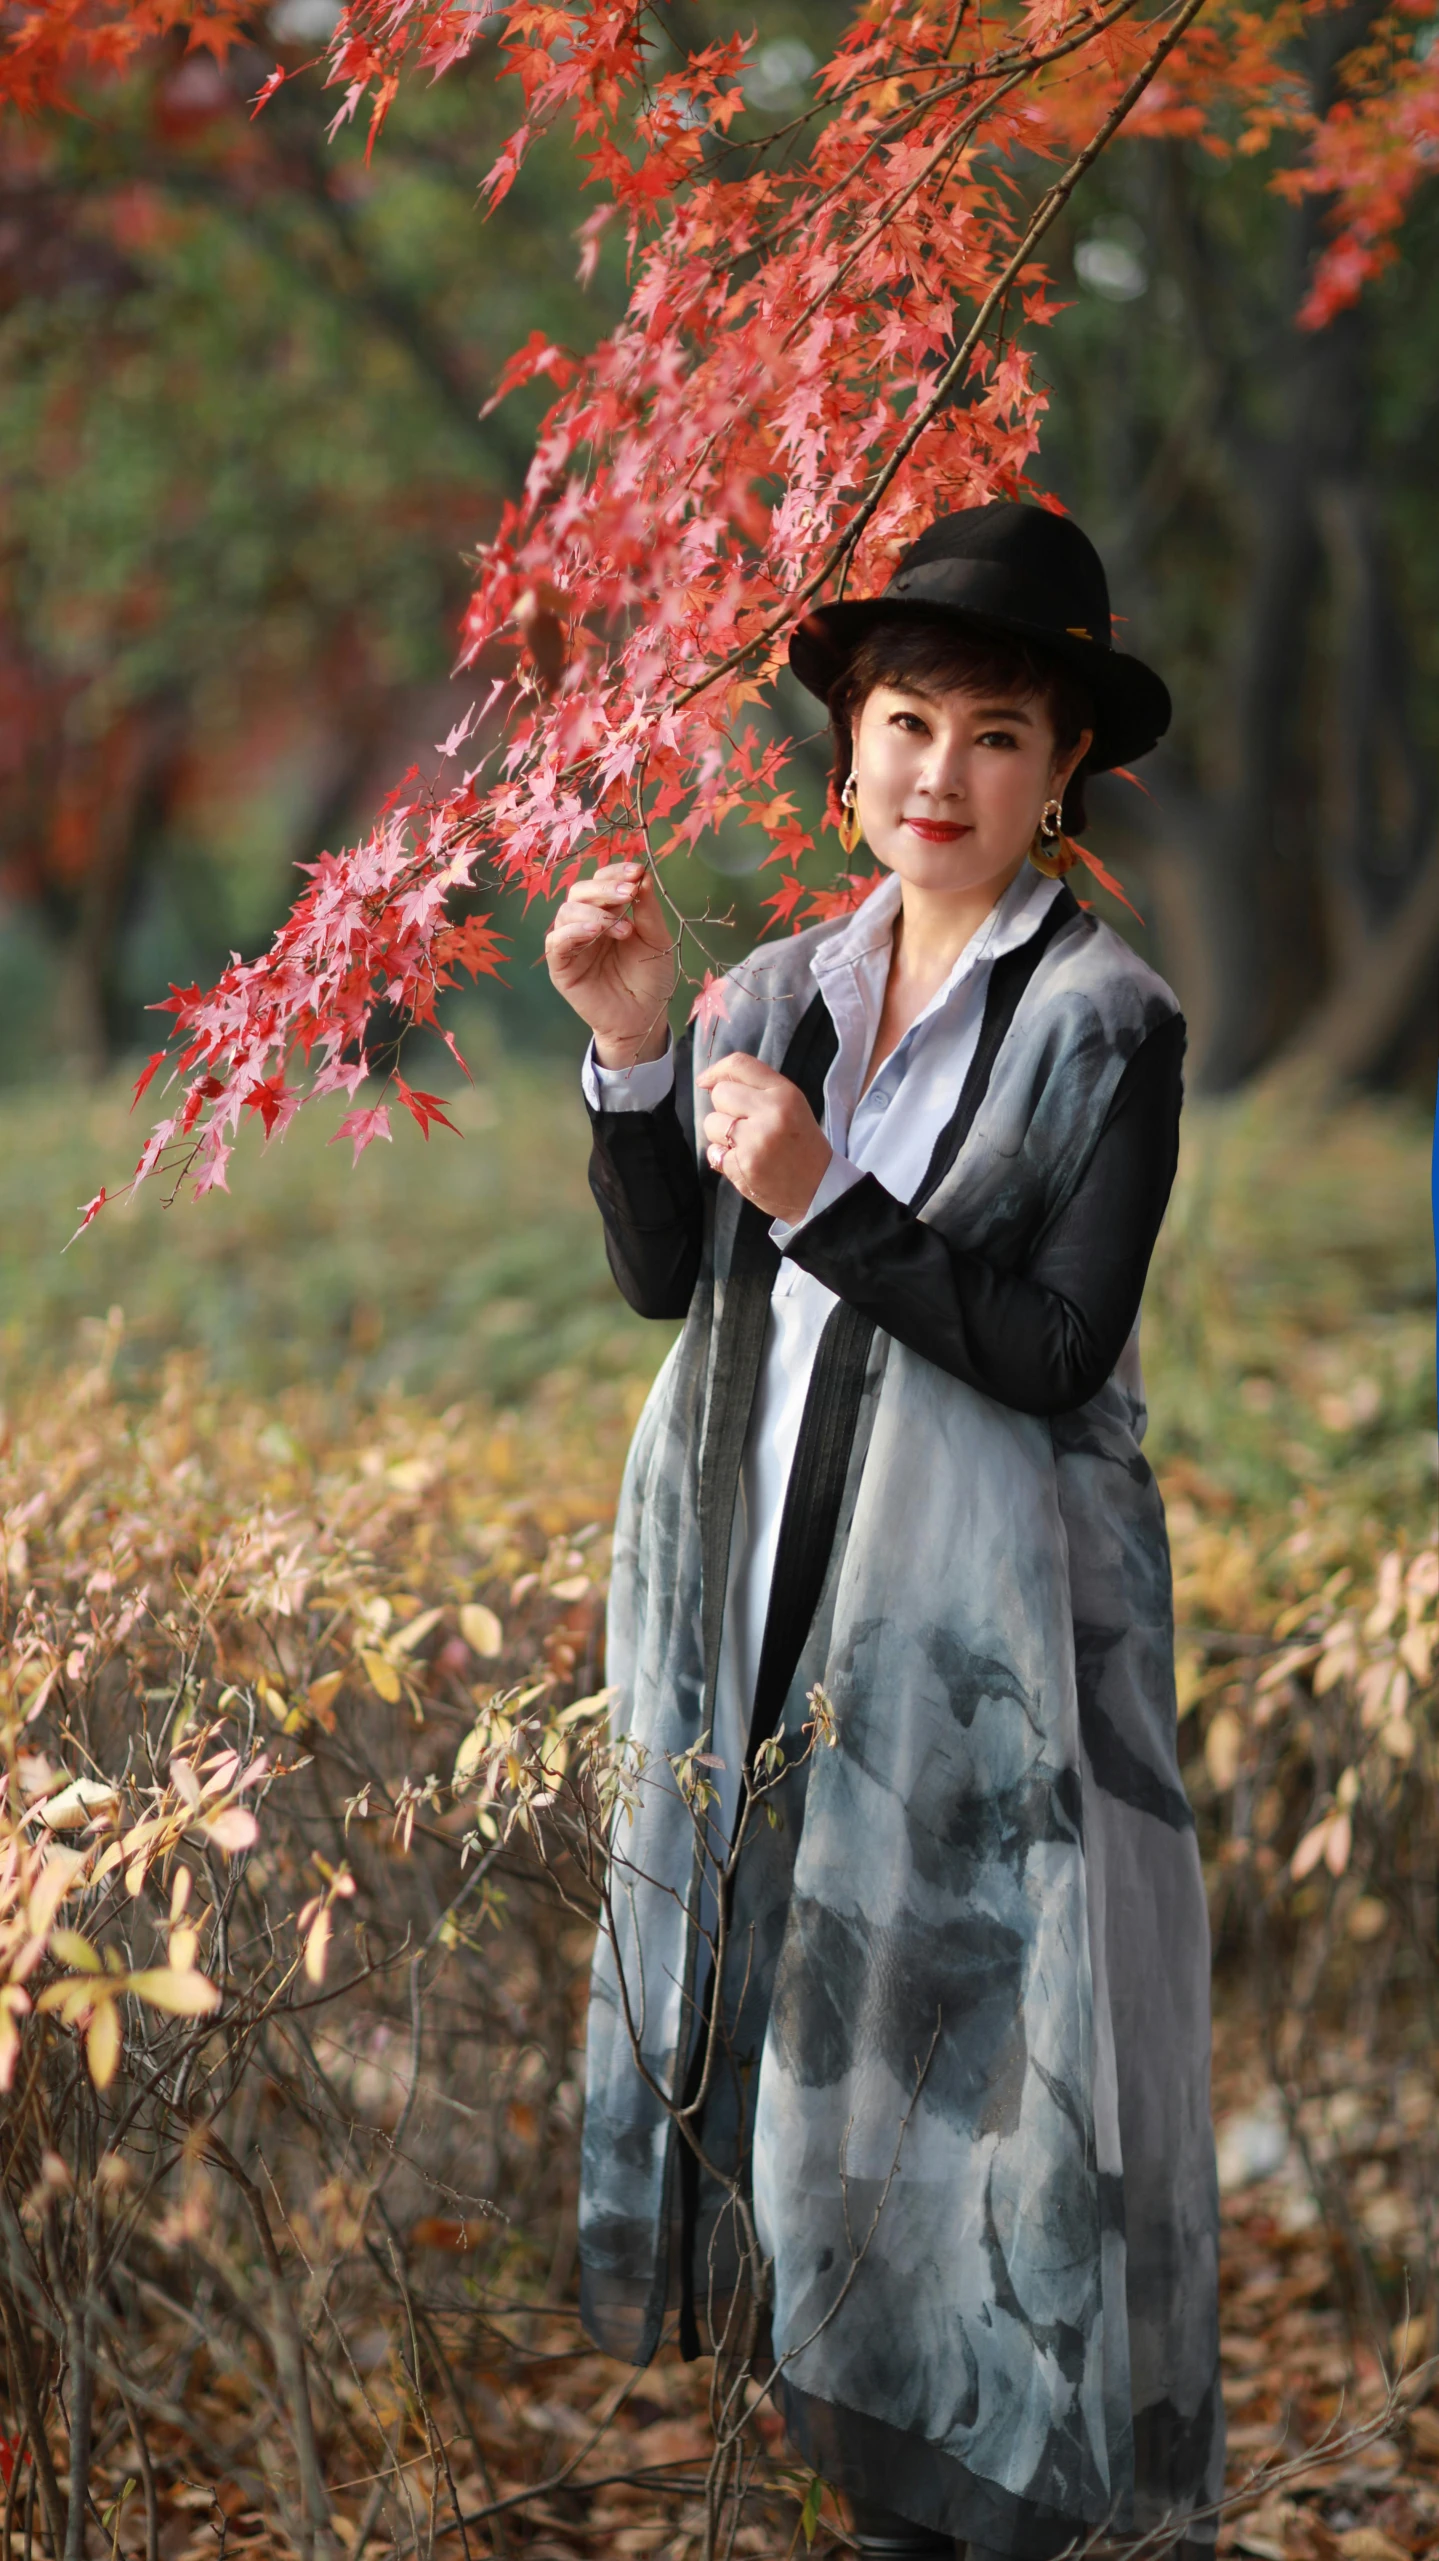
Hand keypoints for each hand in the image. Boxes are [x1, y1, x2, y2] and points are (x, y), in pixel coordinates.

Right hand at [544, 860, 676, 1066]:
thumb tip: (643, 875)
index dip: (616, 872)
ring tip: (621, 928)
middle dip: (604, 888)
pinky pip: (555, 942)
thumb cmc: (650, 978)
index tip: (637, 871)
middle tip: (628, 895)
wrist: (644, 1019)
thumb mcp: (656, 939)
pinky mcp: (561, 967)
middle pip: (580, 891)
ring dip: (594, 911)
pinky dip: (572, 931)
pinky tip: (594, 931)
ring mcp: (571, 944)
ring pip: (566, 911)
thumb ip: (647, 909)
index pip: (601, 881)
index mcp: (608, 913)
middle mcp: (586, 923)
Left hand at [698, 1052, 832, 1224]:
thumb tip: (711, 1082)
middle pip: (720, 1094)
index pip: (740, 1065)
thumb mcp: (792, 1107)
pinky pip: (713, 1152)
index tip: (705, 1081)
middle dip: (724, 1109)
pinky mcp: (741, 1166)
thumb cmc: (803, 1147)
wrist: (820, 1190)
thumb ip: (758, 1091)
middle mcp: (769, 1113)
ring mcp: (754, 1140)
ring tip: (745, 1146)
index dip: (716, 1070)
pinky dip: (723, 1158)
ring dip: (720, 1135)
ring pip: (711, 1123)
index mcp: (784, 1094)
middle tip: (743, 1126)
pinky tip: (745, 1163)